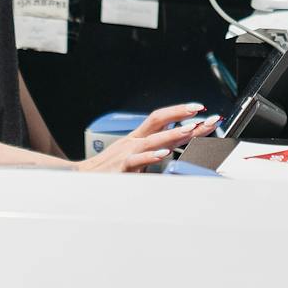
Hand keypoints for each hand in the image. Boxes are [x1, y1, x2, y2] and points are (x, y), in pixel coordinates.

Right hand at [75, 103, 217, 172]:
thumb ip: (154, 151)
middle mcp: (134, 141)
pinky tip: (164, 154)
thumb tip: (176, 147)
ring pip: (152, 139)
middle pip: (159, 120)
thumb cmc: (111, 169)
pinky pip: (137, 160)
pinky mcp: (121, 168)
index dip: (180, 111)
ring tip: (191, 130)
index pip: (161, 118)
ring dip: (173, 134)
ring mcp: (127, 153)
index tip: (201, 109)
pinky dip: (151, 156)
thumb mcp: (135, 156)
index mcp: (138, 137)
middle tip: (203, 113)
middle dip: (181, 114)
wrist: (84, 178)